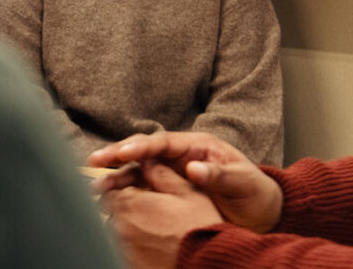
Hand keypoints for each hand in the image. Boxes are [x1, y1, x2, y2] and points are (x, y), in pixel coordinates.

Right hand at [90, 132, 282, 233]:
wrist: (258, 211)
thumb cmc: (252, 190)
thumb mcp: (240, 180)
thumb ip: (217, 173)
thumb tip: (194, 168)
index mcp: (194, 146)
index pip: (162, 142)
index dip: (141, 146)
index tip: (123, 152)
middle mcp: (178, 156)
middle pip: (142, 152)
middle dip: (117, 155)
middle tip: (95, 160)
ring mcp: (171, 174)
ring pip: (137, 172)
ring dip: (116, 177)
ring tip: (94, 186)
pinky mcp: (167, 192)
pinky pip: (142, 191)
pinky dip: (124, 194)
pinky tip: (108, 202)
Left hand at [104, 162, 224, 268]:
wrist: (205, 264)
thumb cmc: (198, 230)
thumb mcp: (188, 193)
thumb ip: (162, 173)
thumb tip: (148, 162)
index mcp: (130, 202)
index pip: (111, 189)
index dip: (125, 189)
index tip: (137, 193)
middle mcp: (119, 225)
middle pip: (111, 211)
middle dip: (125, 209)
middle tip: (148, 214)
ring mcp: (121, 247)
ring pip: (116, 231)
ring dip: (128, 228)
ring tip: (152, 232)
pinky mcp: (127, 263)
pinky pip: (122, 250)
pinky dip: (133, 246)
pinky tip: (152, 247)